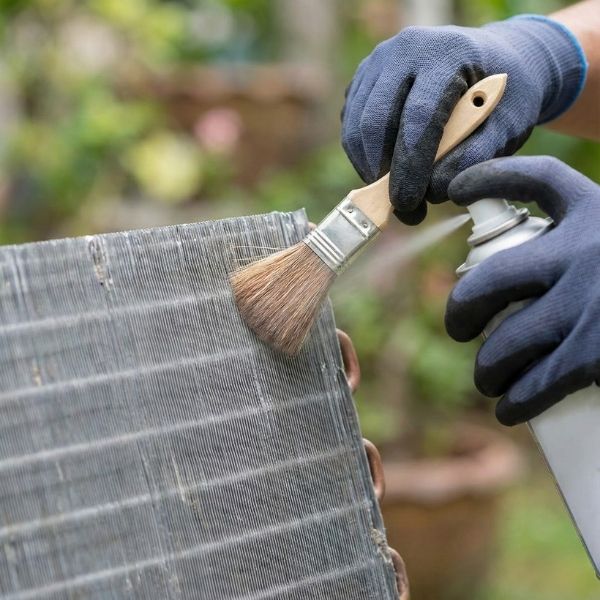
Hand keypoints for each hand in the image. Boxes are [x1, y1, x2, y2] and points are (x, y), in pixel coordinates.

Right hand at [341, 17, 586, 224]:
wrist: (493, 63)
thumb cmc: (504, 98)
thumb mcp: (508, 126)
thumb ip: (476, 158)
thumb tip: (436, 190)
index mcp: (445, 54)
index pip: (417, 117)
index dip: (409, 167)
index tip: (409, 204)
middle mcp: (404, 51)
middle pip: (375, 122)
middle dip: (383, 174)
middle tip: (403, 208)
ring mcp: (377, 63)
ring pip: (357, 128)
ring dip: (370, 169)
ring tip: (398, 194)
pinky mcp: (362, 81)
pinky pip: (351, 127)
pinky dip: (365, 157)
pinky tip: (389, 171)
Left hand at [445, 156, 599, 425]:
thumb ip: (588, 239)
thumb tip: (536, 263)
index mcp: (598, 211)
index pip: (534, 178)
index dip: (488, 177)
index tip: (455, 190)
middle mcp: (586, 252)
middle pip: (490, 280)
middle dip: (462, 310)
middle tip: (460, 327)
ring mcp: (592, 305)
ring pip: (507, 341)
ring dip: (488, 368)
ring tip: (487, 378)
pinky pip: (539, 382)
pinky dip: (517, 399)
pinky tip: (509, 407)